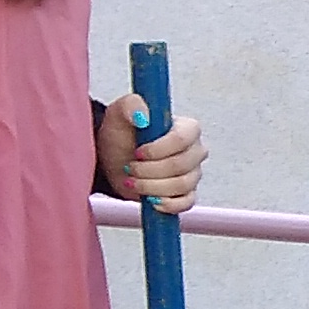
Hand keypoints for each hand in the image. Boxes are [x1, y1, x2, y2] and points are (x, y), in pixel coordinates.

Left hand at [102, 96, 207, 214]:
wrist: (113, 160)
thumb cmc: (120, 134)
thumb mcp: (119, 114)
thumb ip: (131, 106)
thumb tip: (143, 116)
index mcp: (186, 128)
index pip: (183, 140)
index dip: (158, 150)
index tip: (137, 152)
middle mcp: (194, 151)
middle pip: (181, 165)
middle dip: (149, 170)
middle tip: (130, 167)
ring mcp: (193, 173)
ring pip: (181, 185)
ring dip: (151, 186)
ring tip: (133, 180)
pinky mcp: (186, 194)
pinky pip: (186, 203)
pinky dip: (166, 203)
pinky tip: (150, 198)